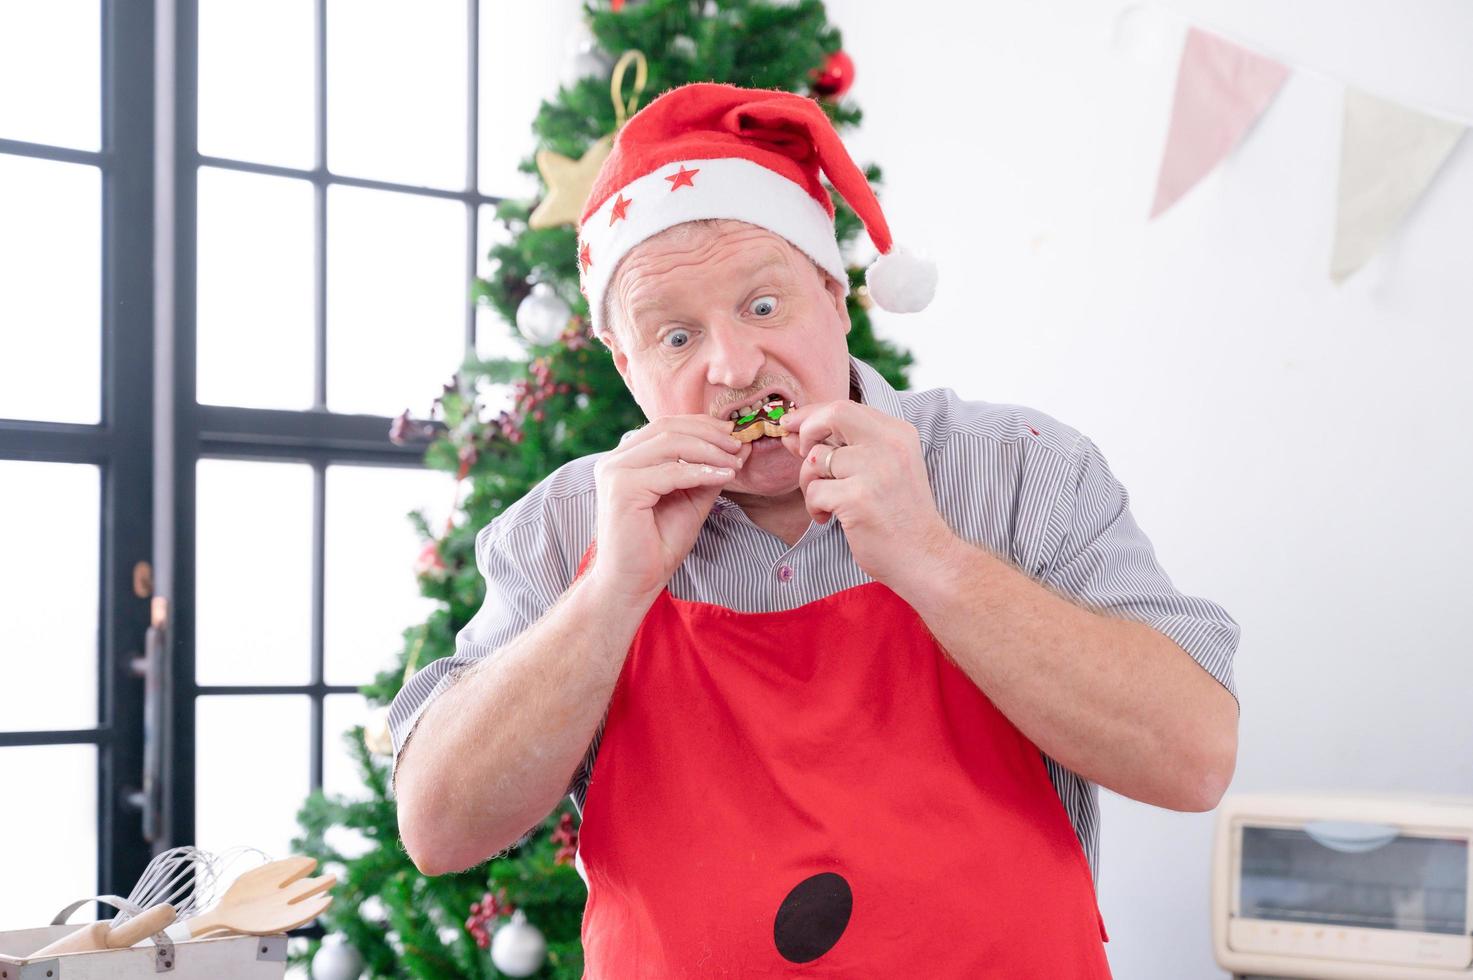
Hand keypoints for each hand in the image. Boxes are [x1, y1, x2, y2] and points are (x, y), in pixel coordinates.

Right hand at [589, 414, 748, 602]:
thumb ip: (709, 470)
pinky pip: (670, 471)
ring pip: (670, 443)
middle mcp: (615, 460)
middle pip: (668, 428)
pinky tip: (723, 476)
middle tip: (737, 445)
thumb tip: (740, 445)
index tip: (734, 434)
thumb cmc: (659, 543)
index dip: (703, 424)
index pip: (667, 425)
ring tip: (734, 463)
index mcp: (627, 458)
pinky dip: (701, 471)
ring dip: (709, 450)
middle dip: (709, 433)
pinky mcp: (622, 488)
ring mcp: (615, 472)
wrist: (634, 581)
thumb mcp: (692, 498)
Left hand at [778, 401, 955, 587]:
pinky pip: (814, 491)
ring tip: (826, 501)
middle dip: (807, 430)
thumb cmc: (899, 516)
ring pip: (815, 459)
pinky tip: (829, 518)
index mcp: (897, 433)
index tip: (794, 426)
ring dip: (809, 482)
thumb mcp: (880, 470)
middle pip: (833, 414)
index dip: (813, 415)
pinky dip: (814, 507)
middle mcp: (889, 445)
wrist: (925, 558)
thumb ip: (842, 447)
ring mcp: (874, 470)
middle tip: (802, 454)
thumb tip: (793, 432)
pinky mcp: (858, 498)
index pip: (845, 407)